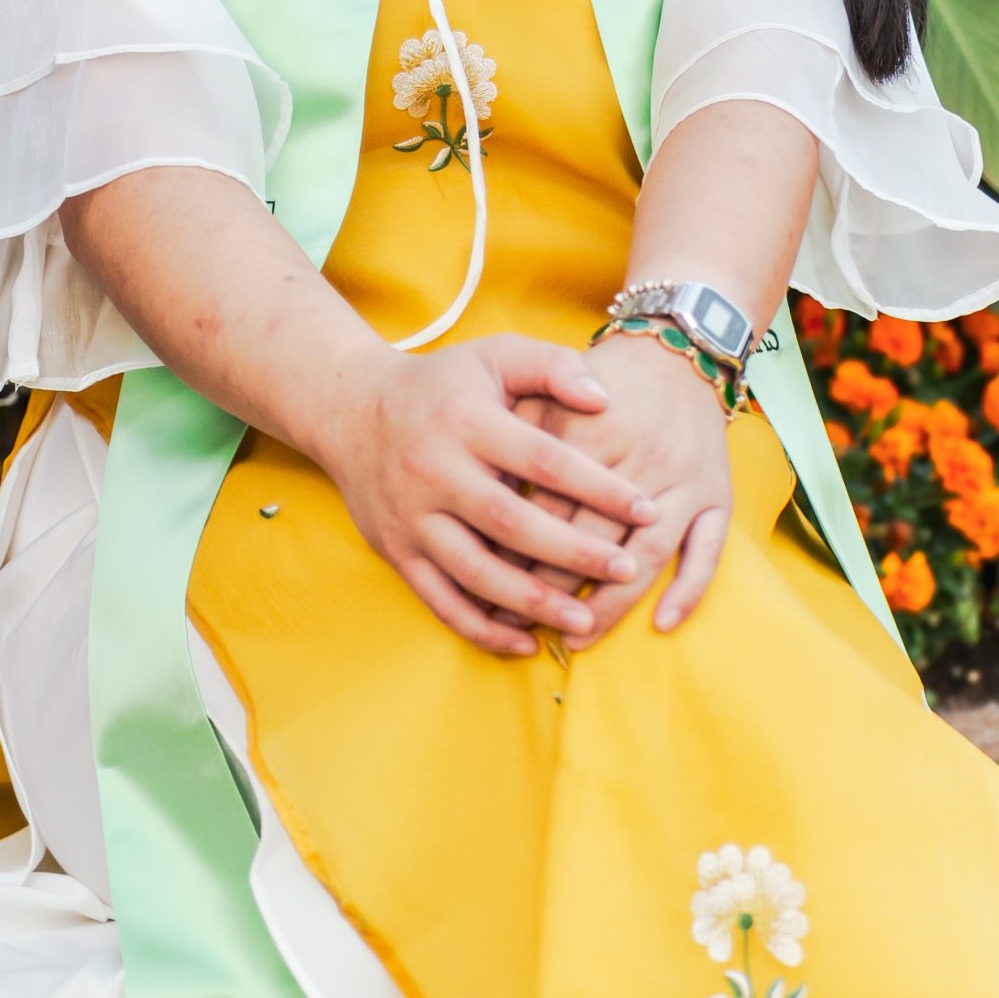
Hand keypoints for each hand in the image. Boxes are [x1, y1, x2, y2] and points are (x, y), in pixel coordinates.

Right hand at [314, 335, 659, 656]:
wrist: (352, 410)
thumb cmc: (443, 384)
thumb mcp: (494, 355)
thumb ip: (552, 367)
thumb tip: (605, 399)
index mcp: (466, 420)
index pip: (543, 458)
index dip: (597, 487)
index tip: (646, 508)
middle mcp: (435, 470)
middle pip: (512, 523)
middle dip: (574, 552)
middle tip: (626, 569)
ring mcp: (412, 516)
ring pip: (477, 571)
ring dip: (533, 602)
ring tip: (585, 619)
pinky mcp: (396, 551)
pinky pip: (441, 600)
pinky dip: (482, 627)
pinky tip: (524, 643)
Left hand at [516, 333, 734, 645]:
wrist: (677, 351)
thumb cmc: (600, 378)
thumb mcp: (547, 384)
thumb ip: (513, 427)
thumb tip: (480, 489)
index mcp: (587, 431)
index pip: (545, 506)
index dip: (512, 551)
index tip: (485, 585)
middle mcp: (638, 457)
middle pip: (590, 539)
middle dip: (551, 589)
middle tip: (519, 624)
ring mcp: (682, 479)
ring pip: (645, 554)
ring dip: (611, 604)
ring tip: (576, 639)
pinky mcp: (717, 493)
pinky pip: (707, 549)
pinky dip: (688, 589)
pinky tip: (661, 624)